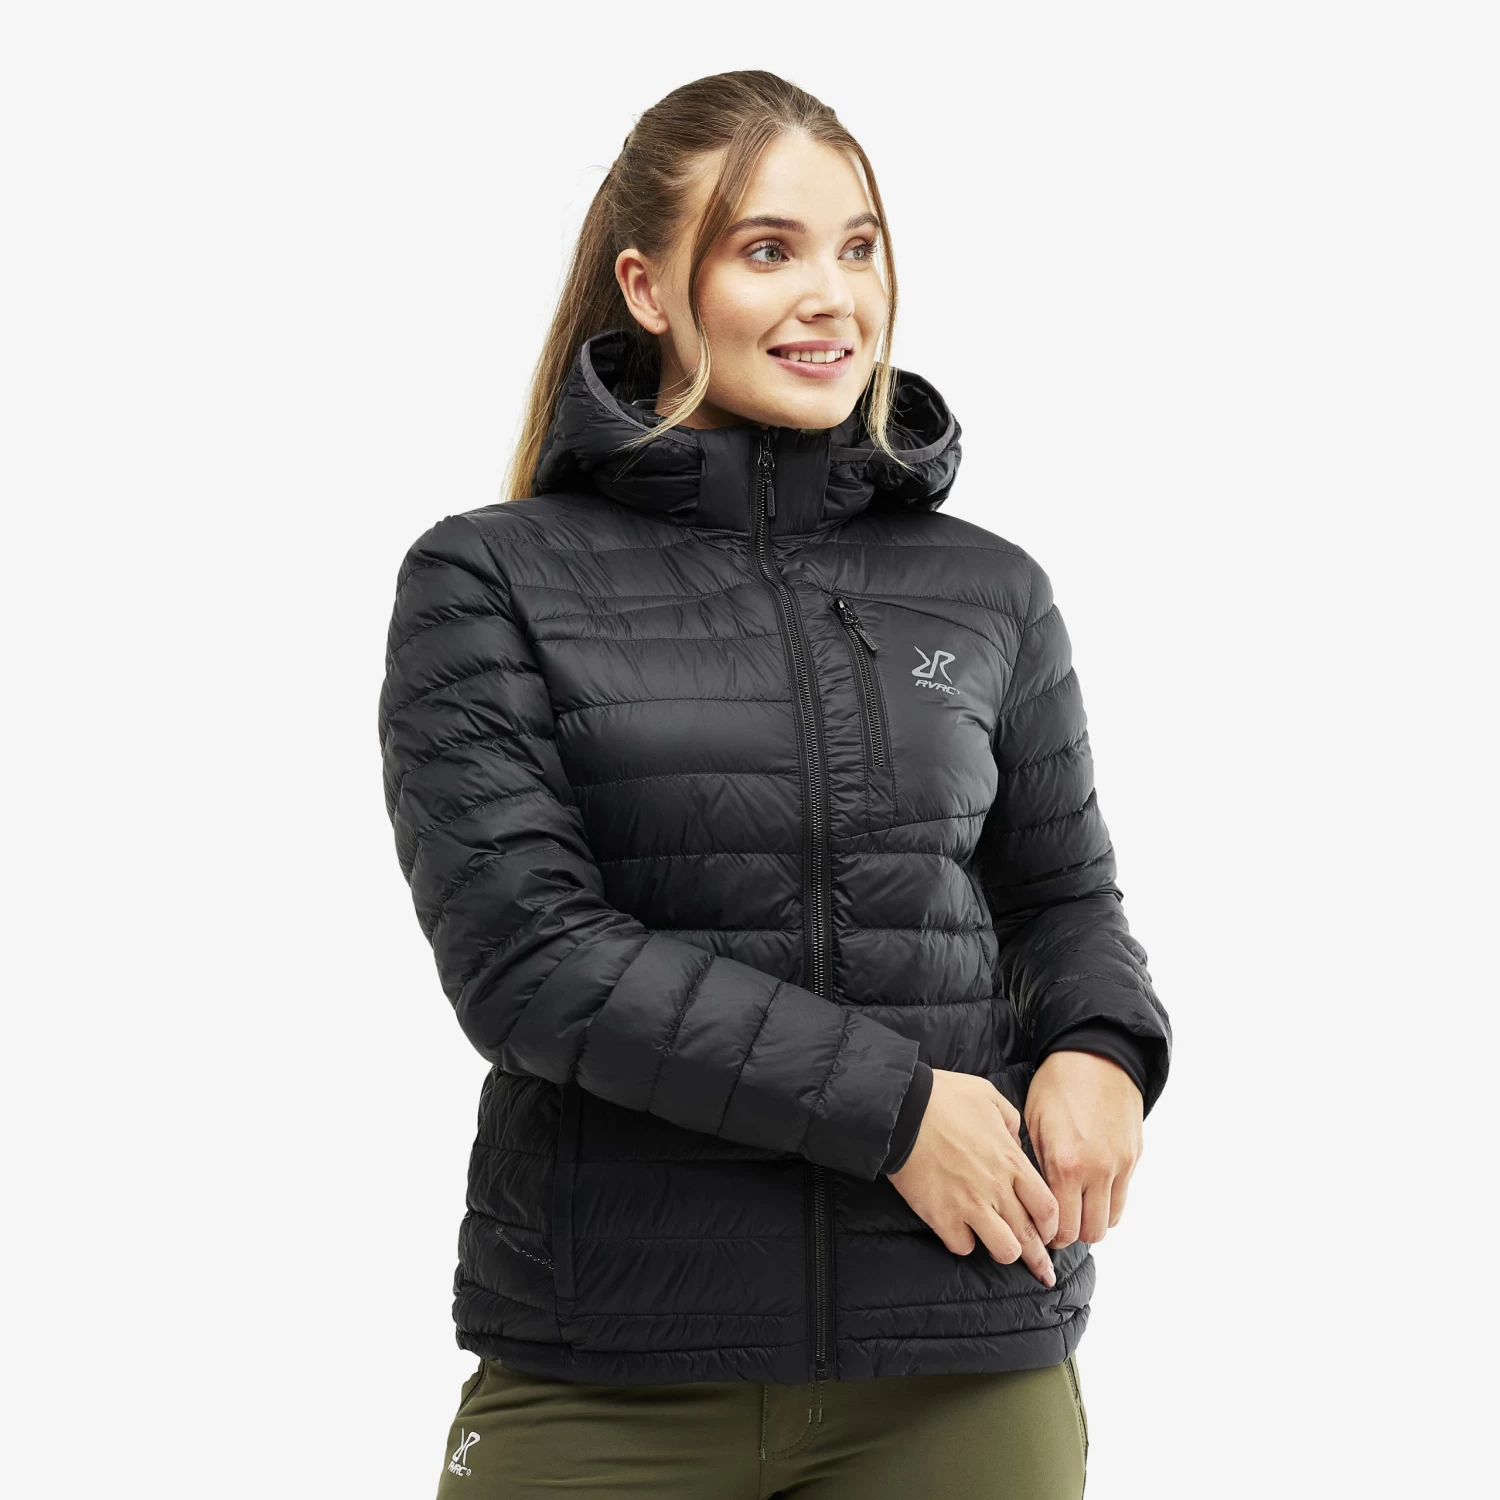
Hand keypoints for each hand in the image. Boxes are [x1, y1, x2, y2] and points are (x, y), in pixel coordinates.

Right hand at [887, 1068, 1059, 1287]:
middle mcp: (996, 1188)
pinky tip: (960, 1232)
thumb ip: (1010, 1120)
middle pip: (1029, 1236)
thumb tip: (1015, 1140)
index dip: (1051, 1227)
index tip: (1049, 1234)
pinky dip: (964, 1243)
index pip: (1047, 1208)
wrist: (902, 1110)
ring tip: (1000, 1250)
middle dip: (1039, 1259)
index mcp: (1011, 1160)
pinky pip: (963, 1246)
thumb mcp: (988, 1096)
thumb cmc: (944, 1098)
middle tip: (1042, 1272)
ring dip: (1004, 1252)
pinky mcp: (941, 1215)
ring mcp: (969, 1204)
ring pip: (1003, 1250)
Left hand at [1024, 1050, 1143, 1247]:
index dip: (1049, 1235)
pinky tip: (1091, 1193)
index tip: (1040, 1230)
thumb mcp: (1033, 1122)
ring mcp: (1120, 1165)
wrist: (1097, 1056)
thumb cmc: (1057, 1086)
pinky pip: (1122, 1199)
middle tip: (1056, 1224)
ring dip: (1091, 1222)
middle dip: (1070, 1233)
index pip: (1062, 1226)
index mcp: (1065, 1163)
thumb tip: (1034, 1199)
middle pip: (1089, 1232)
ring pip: (1110, 1222)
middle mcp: (1097, 1170)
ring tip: (1074, 1210)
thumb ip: (1037, 1165)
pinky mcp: (1134, 1158)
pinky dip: (1108, 1205)